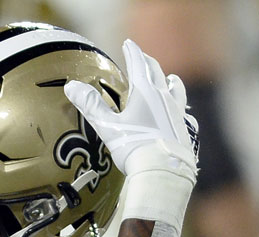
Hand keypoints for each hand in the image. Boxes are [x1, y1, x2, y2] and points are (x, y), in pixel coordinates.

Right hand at [64, 39, 198, 229]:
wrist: (163, 171)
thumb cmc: (134, 148)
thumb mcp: (107, 126)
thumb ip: (91, 105)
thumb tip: (71, 86)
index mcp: (145, 92)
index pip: (138, 64)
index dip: (132, 51)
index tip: (129, 43)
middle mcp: (164, 98)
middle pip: (157, 73)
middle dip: (148, 63)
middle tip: (143, 57)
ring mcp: (178, 114)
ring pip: (176, 90)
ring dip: (170, 82)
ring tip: (170, 79)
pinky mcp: (186, 130)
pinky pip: (186, 115)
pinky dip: (181, 110)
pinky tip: (183, 115)